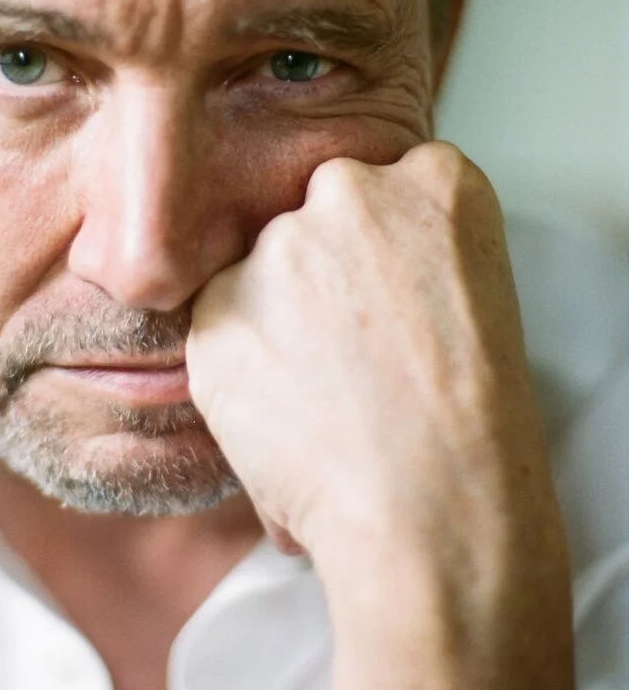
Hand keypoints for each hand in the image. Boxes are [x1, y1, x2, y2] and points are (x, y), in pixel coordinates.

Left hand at [186, 142, 576, 689]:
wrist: (431, 507)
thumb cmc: (468, 422)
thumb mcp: (471, 297)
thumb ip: (406, 249)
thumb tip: (347, 262)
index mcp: (437, 182)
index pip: (391, 184)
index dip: (386, 249)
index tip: (392, 293)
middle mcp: (352, 191)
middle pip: (318, 212)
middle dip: (324, 267)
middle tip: (353, 347)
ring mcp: (279, 244)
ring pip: (263, 268)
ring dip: (278, 315)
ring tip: (324, 394)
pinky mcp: (218, 302)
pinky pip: (222, 321)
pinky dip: (241, 363)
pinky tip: (287, 411)